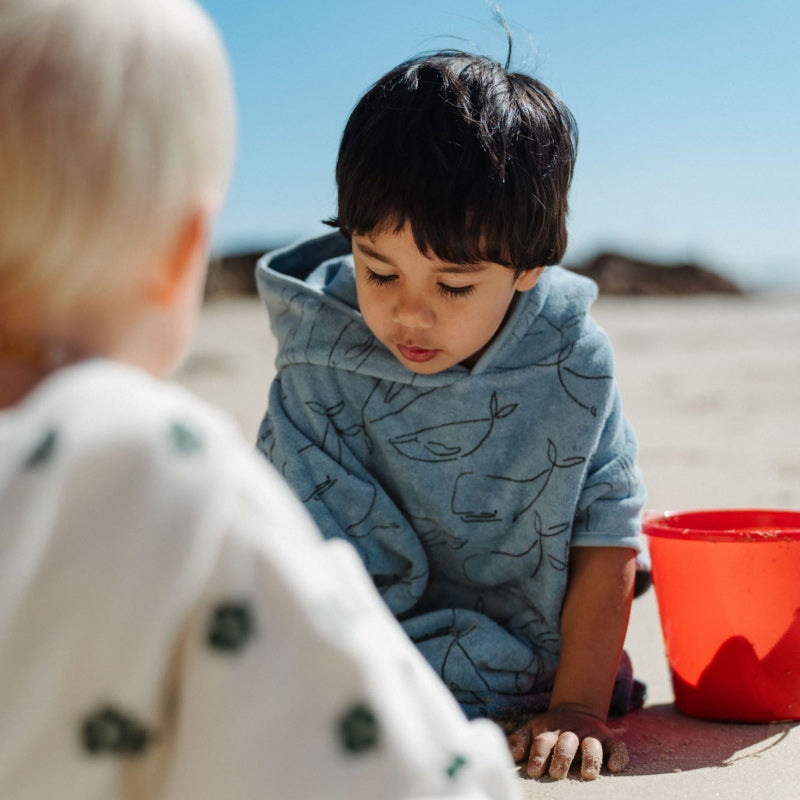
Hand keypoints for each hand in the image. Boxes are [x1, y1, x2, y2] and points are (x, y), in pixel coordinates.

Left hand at [506, 704, 628, 780]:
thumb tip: (512, 755)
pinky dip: (618, 756)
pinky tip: (613, 767)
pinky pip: (617, 747)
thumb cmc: (550, 729)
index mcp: (551, 731)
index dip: (538, 755)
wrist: (576, 709)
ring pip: (592, 745)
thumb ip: (520, 740)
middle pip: (567, 743)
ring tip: (587, 774)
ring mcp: (591, 736)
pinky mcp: (608, 740)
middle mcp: (571, 733)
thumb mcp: (532, 729)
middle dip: (562, 758)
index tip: (534, 770)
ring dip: (590, 758)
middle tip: (556, 773)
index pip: (543, 741)